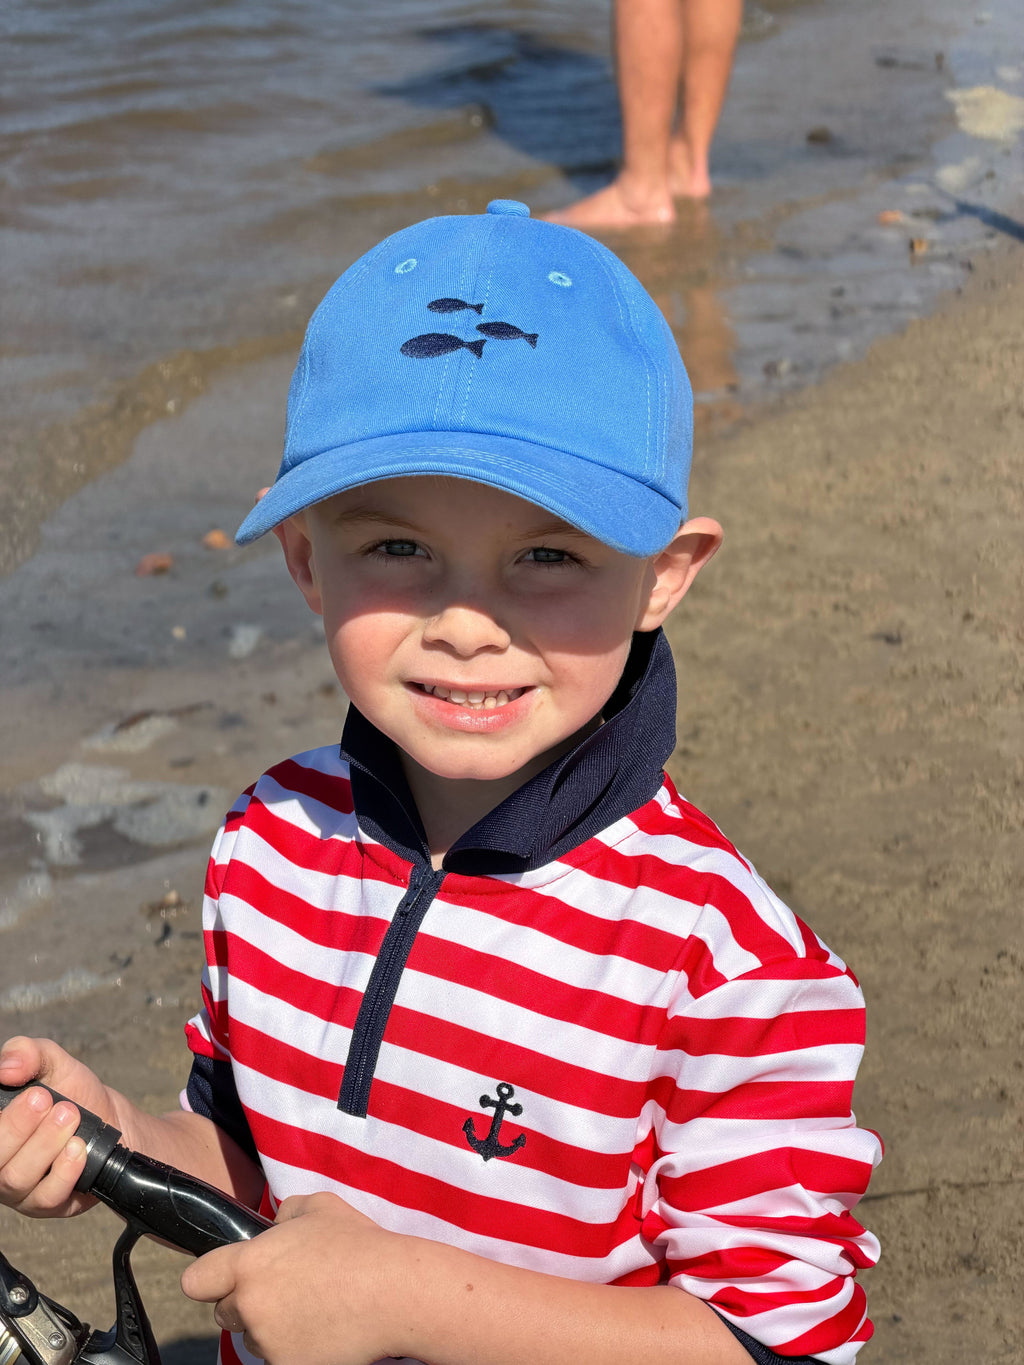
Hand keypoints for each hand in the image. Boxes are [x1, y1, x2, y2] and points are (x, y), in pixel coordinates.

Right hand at [0, 1036, 115, 1216]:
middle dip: (17, 1127)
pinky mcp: (45, 1204)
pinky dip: (64, 1171)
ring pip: (15, 1179)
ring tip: (71, 1116)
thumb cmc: (71, 1091)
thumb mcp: (52, 1061)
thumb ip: (28, 1053)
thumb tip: (6, 1067)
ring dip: (45, 1144)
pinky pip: (45, 1198)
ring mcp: (18, 1187)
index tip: (23, 1092)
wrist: (110, 1118)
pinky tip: (77, 1149)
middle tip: (46, 1099)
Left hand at [181, 1191, 401, 1364]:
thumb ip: (284, 1214)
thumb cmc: (358, 1244)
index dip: (209, 1277)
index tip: (223, 1278)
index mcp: (250, 1263)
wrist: (393, 1291)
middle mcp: (250, 1306)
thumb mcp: (319, 1206)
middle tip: (286, 1290)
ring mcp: (268, 1342)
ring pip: (254, 1339)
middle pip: (225, 1313)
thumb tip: (274, 1226)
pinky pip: (280, 1358)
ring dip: (271, 1328)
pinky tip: (324, 1329)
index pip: (196, 1280)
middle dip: (248, 1303)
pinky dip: (295, 1348)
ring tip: (313, 1308)